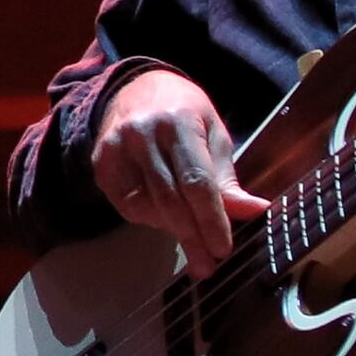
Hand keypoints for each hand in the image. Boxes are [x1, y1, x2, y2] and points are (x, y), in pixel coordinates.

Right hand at [91, 66, 263, 277]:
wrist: (135, 87)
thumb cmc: (184, 111)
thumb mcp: (214, 134)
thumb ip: (227, 178)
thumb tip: (255, 211)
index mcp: (179, 122)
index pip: (196, 181)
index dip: (211, 219)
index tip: (223, 249)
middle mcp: (142, 134)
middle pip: (170, 200)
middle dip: (192, 237)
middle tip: (208, 267)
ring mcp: (115, 149)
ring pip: (146, 207)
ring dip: (172, 230)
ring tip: (191, 241)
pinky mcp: (100, 164)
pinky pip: (127, 205)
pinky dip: (149, 219)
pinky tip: (165, 218)